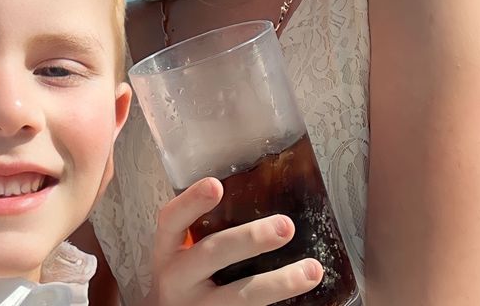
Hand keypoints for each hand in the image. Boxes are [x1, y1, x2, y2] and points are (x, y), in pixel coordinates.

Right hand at [143, 178, 322, 305]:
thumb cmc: (184, 278)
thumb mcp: (180, 253)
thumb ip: (203, 232)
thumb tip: (258, 196)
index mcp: (167, 250)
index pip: (172, 220)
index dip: (192, 202)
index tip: (216, 185)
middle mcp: (178, 279)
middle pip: (212, 254)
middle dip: (250, 239)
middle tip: (286, 226)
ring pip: (240, 296)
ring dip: (279, 282)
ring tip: (312, 270)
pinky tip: (303, 299)